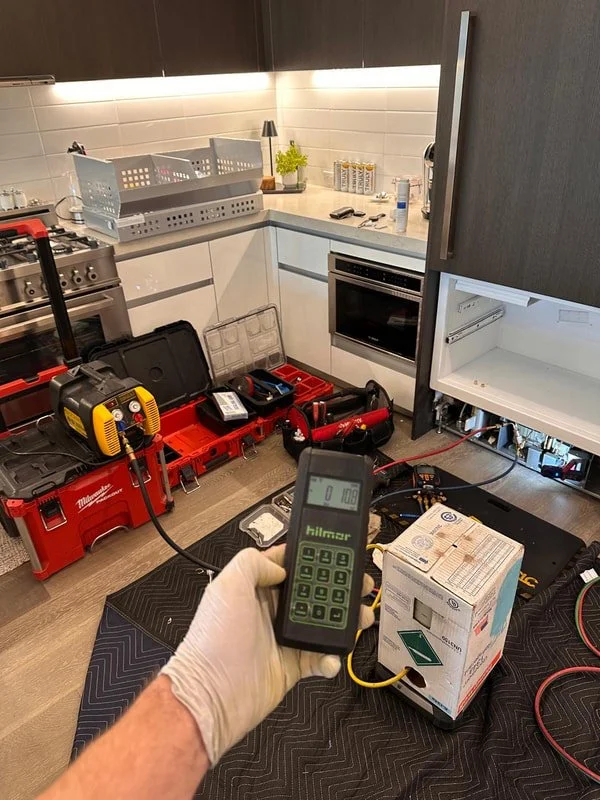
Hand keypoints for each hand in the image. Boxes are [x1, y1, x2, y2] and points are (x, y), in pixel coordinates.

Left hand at [161, 544, 374, 764]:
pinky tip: (333, 657)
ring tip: (362, 617)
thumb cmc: (213, 641)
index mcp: (255, 589)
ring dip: (345, 620)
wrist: (212, 697)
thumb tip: (281, 567)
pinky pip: (321, 658)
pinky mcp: (293, 666)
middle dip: (339, 587)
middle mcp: (271, 612)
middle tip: (360, 583)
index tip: (337, 551)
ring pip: (324, 623)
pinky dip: (332, 658)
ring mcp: (284, 639)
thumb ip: (254, 564)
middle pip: (313, 593)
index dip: (312, 557)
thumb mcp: (227, 586)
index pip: (288, 566)